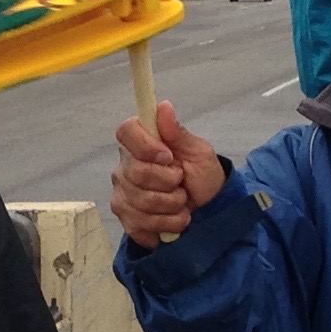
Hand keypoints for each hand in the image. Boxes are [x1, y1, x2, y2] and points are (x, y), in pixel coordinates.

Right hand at [110, 100, 224, 246]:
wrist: (207, 208)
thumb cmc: (201, 175)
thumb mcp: (198, 152)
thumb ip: (177, 132)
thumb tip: (163, 106)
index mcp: (140, 142)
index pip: (126, 132)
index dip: (146, 145)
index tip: (168, 156)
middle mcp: (124, 167)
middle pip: (135, 173)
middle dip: (168, 182)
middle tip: (181, 182)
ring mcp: (122, 194)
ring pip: (140, 202)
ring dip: (172, 205)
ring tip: (182, 201)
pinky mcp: (126, 219)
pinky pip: (140, 224)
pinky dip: (166, 224)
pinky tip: (173, 219)